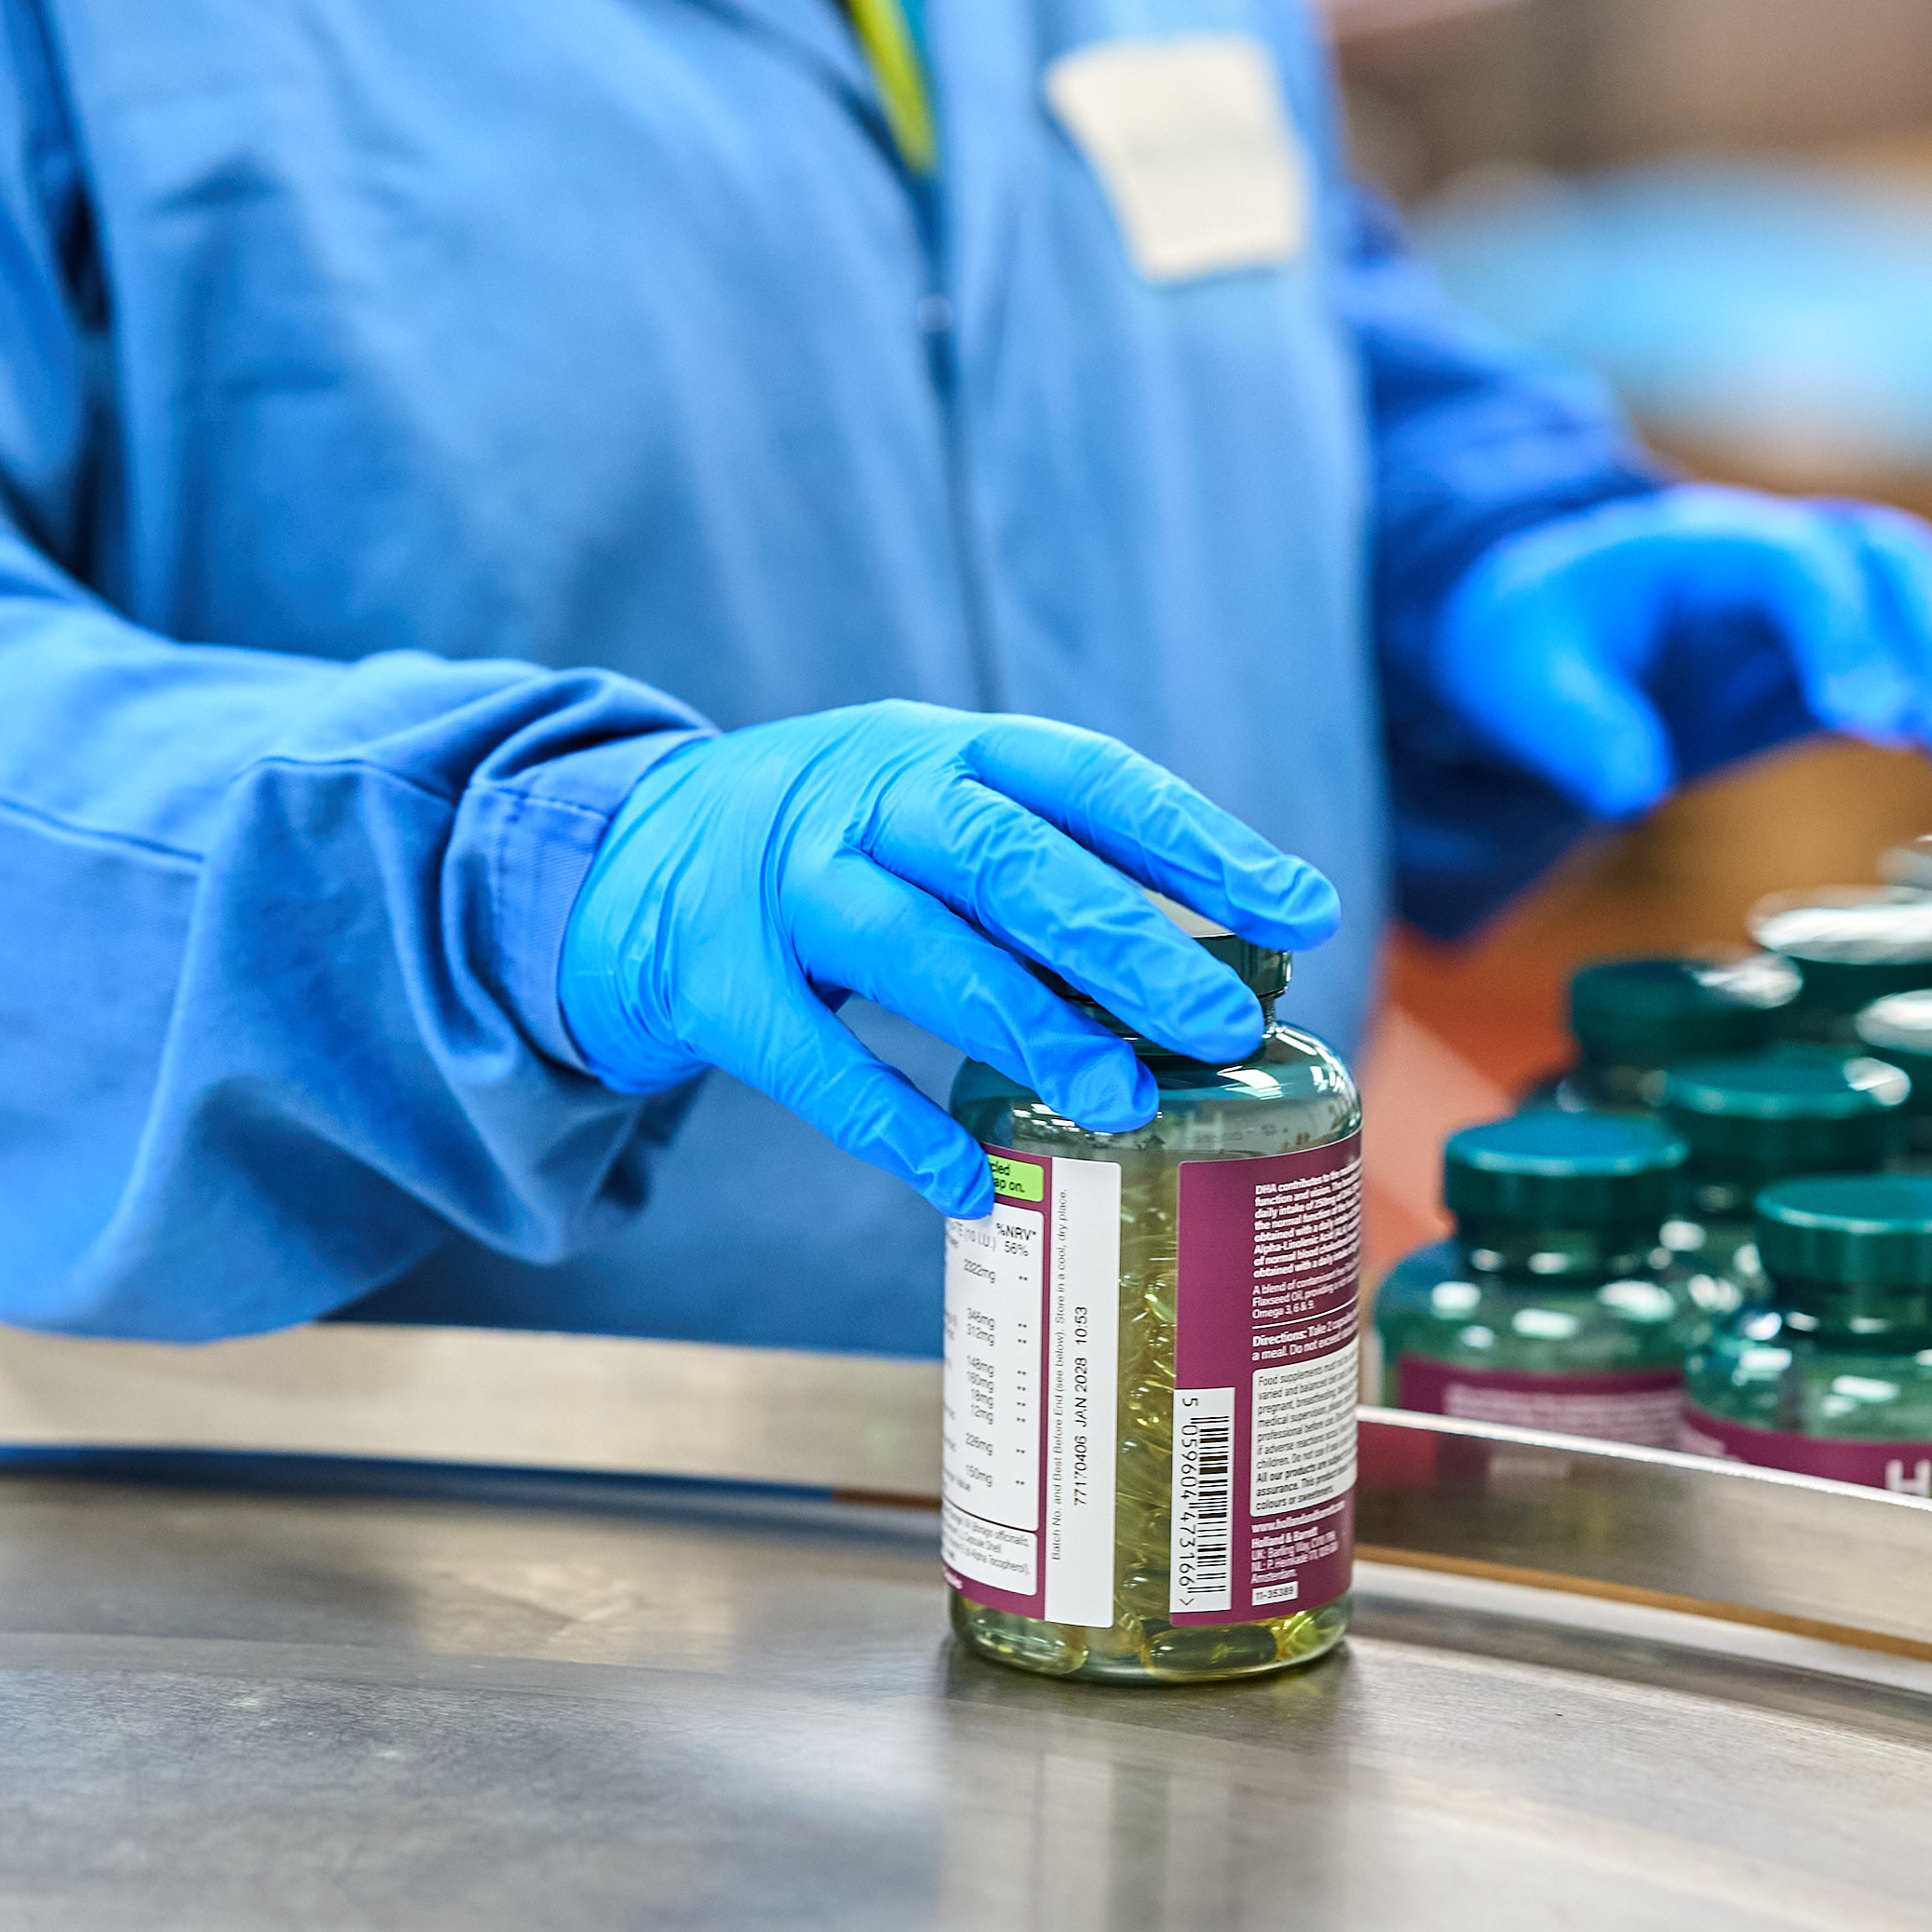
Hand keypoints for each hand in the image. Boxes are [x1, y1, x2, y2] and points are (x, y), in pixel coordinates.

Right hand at [556, 704, 1340, 1218]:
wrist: (630, 851)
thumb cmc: (841, 847)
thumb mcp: (938, 815)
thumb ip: (1050, 876)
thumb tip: (1220, 976)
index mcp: (945, 751)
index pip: (1090, 780)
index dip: (1197, 845)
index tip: (1301, 911)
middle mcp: (864, 798)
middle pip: (1006, 860)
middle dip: (1124, 941)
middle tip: (1220, 1023)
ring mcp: (781, 886)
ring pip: (915, 949)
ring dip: (1026, 1027)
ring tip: (1122, 1101)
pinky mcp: (713, 980)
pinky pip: (810, 1060)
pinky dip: (893, 1126)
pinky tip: (972, 1180)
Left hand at [1432, 486, 1931, 820]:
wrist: (1564, 623)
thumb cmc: (1538, 641)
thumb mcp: (1518, 676)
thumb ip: (1568, 724)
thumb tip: (1628, 786)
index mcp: (1711, 542)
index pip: (1799, 569)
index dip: (1845, 634)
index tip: (1872, 722)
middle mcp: (1798, 549)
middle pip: (1901, 575)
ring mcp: (1848, 594)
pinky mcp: (1873, 649)